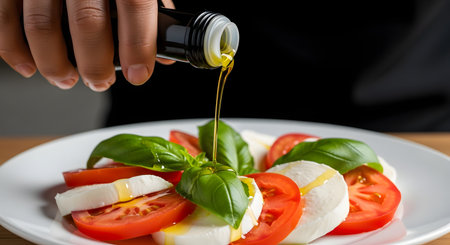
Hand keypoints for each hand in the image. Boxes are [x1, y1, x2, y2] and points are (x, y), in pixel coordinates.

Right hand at [0, 0, 171, 90]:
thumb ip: (147, 10)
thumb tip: (161, 56)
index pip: (133, 5)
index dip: (138, 45)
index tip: (138, 73)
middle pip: (87, 22)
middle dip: (95, 64)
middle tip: (100, 81)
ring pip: (42, 27)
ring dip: (55, 65)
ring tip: (67, 78)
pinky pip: (5, 18)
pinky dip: (14, 49)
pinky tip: (30, 65)